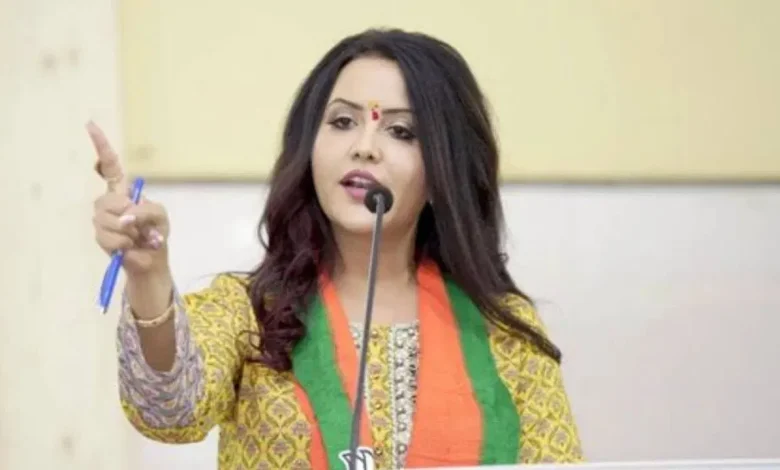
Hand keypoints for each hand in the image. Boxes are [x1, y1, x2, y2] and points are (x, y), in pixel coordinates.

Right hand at [88, 121, 170, 277]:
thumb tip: (125, 217)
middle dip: (124, 213)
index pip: (110, 166)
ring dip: (126, 231)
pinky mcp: (100, 237)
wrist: (152, 259)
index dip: (101, 147)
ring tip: (135, 236)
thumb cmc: (156, 232)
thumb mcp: (160, 215)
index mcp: (124, 191)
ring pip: (105, 219)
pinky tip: (128, 245)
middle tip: (138, 224)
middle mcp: (109, 202)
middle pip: (106, 200)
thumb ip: (146, 210)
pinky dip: (122, 243)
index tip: (90, 126)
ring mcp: (102, 219)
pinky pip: (106, 236)